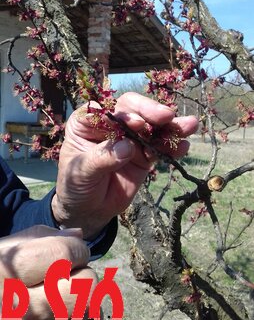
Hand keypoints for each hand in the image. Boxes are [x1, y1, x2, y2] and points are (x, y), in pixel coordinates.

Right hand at [0, 226, 96, 319]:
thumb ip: (39, 239)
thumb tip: (79, 236)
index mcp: (5, 277)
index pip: (65, 253)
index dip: (75, 248)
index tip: (70, 251)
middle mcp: (19, 315)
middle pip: (88, 286)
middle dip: (83, 275)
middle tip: (67, 278)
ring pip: (91, 316)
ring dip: (82, 304)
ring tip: (60, 303)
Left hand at [52, 92, 197, 238]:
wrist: (88, 210)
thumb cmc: (76, 186)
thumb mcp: (81, 173)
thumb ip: (101, 159)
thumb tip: (127, 147)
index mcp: (87, 123)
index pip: (106, 109)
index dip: (123, 113)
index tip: (137, 124)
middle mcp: (110, 125)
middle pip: (133, 110)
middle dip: (151, 112)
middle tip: (167, 116)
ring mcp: (129, 139)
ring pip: (151, 127)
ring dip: (170, 126)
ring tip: (189, 125)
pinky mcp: (144, 155)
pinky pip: (160, 148)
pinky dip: (172, 147)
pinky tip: (183, 147)